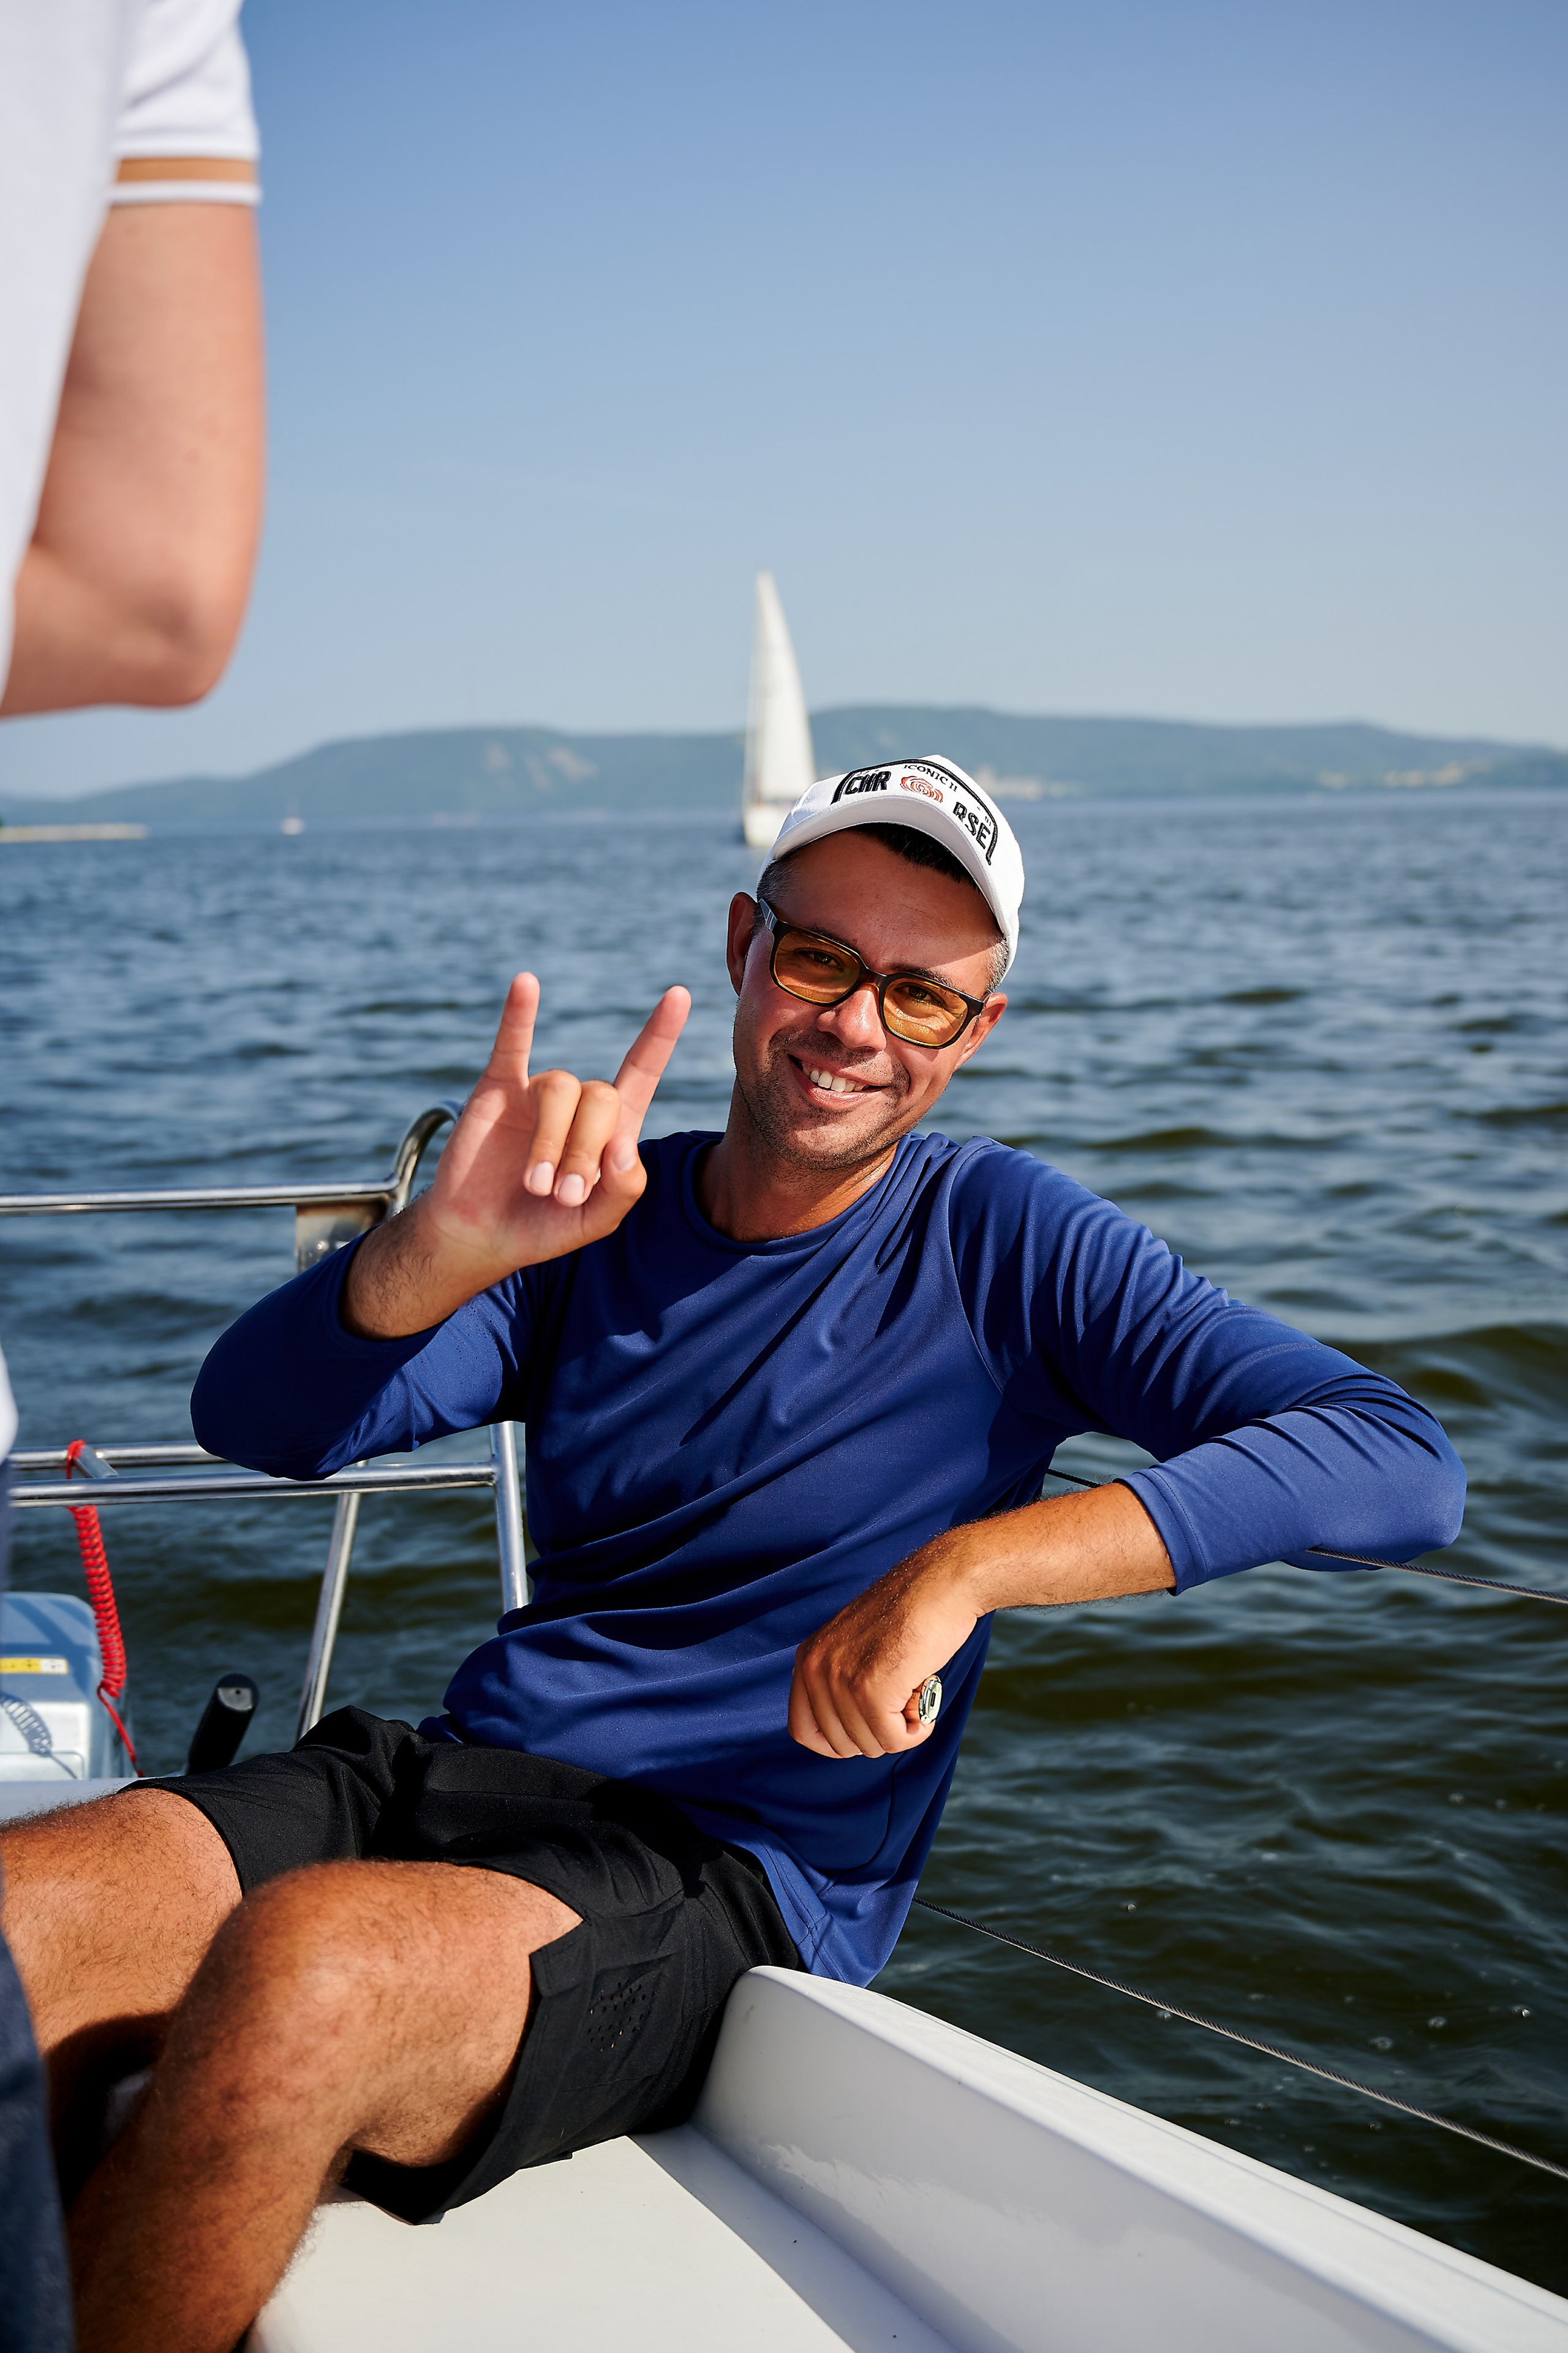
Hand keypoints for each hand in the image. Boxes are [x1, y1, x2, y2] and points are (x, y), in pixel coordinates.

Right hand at [344, 975, 689, 1337]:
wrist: (478, 1235)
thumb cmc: (542, 1227)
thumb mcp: (596, 1222)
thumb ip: (624, 1190)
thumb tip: (625, 1144)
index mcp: (610, 1129)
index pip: (641, 1073)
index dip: (659, 1036)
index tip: (679, 994)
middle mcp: (578, 1103)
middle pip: (602, 1095)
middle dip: (586, 1149)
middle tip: (563, 1196)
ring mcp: (538, 1092)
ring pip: (561, 1088)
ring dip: (552, 1142)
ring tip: (535, 1186)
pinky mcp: (498, 1088)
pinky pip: (512, 1044)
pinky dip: (519, 1014)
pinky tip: (526, 984)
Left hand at [788, 1550, 979, 1760]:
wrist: (942, 1584)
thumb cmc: (910, 1615)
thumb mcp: (857, 1645)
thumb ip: (841, 1679)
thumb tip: (846, 1733)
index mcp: (809, 1657)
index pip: (803, 1729)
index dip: (837, 1743)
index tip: (866, 1733)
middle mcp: (817, 1668)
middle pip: (839, 1744)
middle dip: (875, 1734)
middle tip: (899, 1702)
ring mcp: (842, 1679)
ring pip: (870, 1745)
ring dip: (900, 1730)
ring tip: (914, 1690)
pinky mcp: (871, 1689)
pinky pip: (893, 1740)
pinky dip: (916, 1731)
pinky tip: (924, 1702)